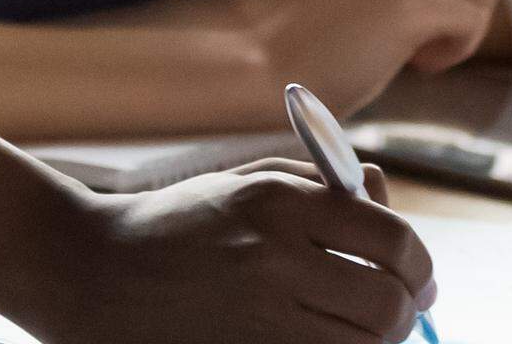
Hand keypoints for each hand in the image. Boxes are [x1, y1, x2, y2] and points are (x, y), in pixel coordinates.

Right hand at [4, 163, 438, 342]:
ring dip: (374, 343)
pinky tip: (323, 339)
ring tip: (362, 333)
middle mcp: (272, 258)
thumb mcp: (242, 183)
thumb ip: (318, 186)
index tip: (419, 280)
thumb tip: (384, 194)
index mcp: (278, 203)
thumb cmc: (175, 223)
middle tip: (399, 314)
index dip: (421, 266)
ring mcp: (256, 315)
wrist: (91, 272)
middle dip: (405, 312)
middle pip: (386, 304)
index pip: (391, 240)